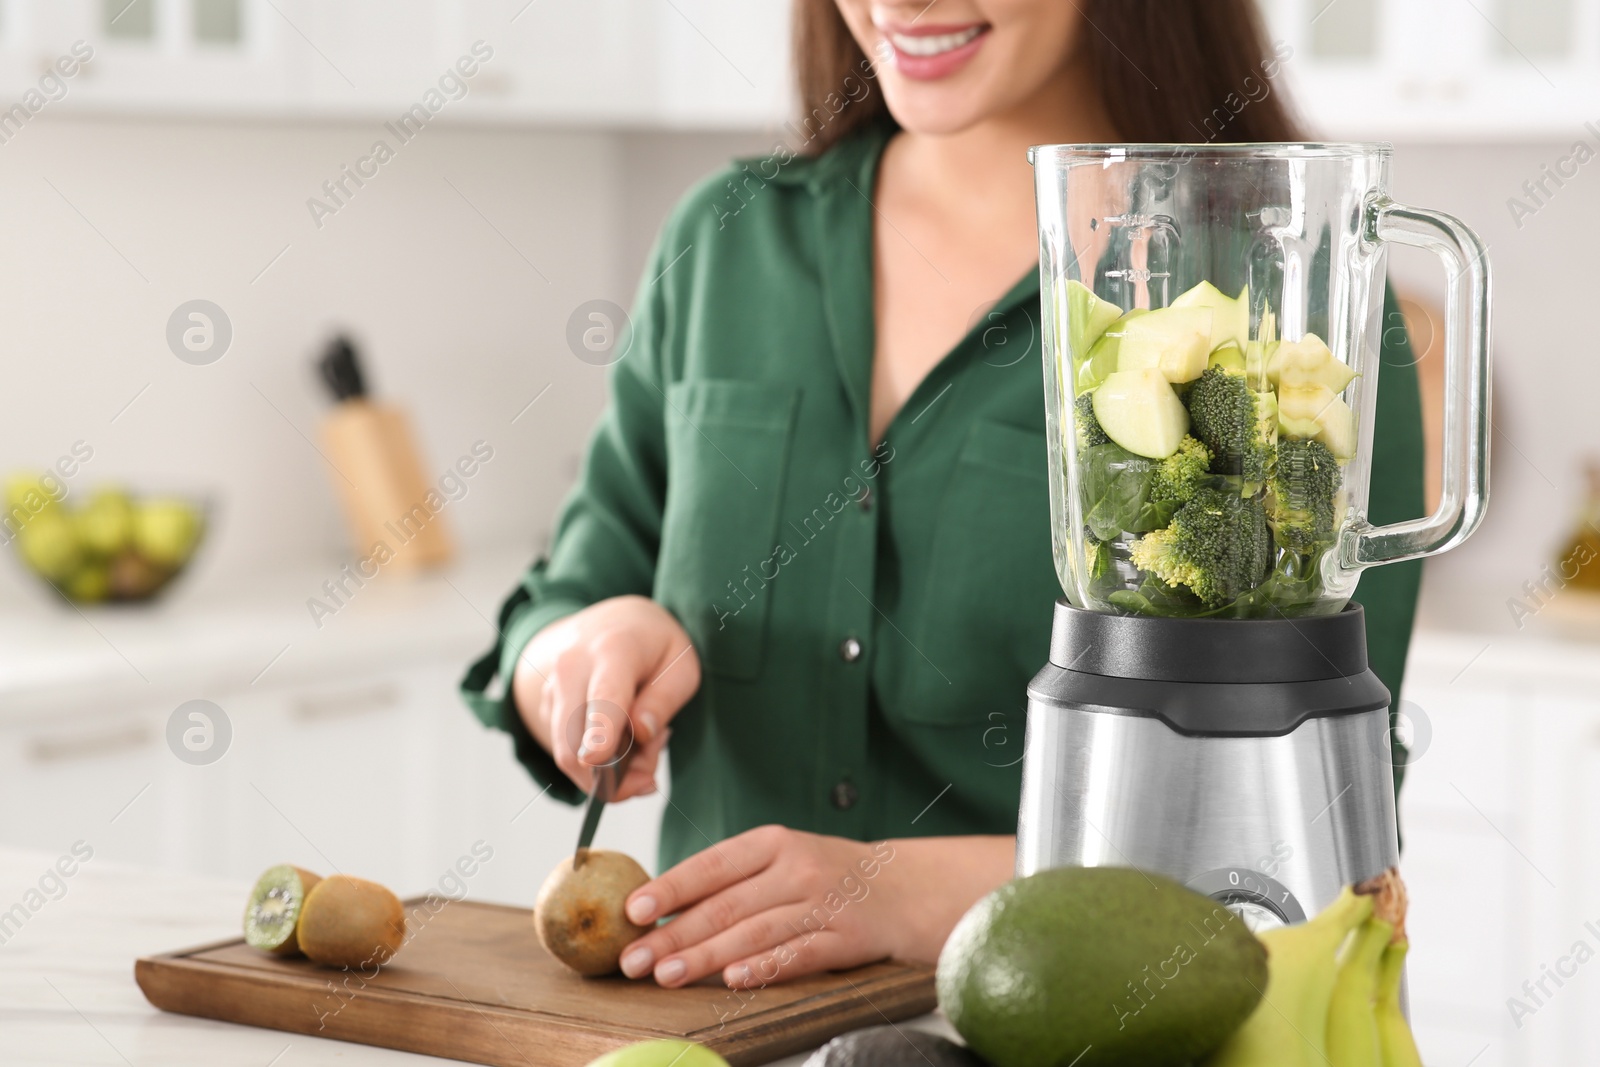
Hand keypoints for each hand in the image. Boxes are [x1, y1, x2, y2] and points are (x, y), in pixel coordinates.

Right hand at [511, 595, 700, 798]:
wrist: (612, 621)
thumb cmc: (654, 646)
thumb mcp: (681, 665)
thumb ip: (664, 700)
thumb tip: (642, 732)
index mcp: (613, 649)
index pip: (604, 697)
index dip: (599, 733)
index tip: (596, 760)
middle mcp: (572, 666)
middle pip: (574, 740)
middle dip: (613, 776)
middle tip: (651, 770)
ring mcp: (553, 686)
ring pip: (568, 753)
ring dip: (607, 770)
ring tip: (642, 745)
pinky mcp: (547, 706)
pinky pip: (566, 750)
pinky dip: (594, 761)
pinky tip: (621, 739)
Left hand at [616, 826, 1014, 988]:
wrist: (906, 887)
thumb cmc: (828, 875)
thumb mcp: (782, 859)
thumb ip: (731, 881)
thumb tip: (658, 909)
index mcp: (773, 842)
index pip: (713, 864)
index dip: (672, 887)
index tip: (633, 909)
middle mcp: (798, 867)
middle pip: (726, 904)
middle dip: (673, 933)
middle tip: (634, 959)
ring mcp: (824, 902)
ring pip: (755, 931)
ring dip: (706, 956)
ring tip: (667, 974)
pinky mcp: (847, 937)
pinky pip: (800, 954)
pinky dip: (766, 967)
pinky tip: (733, 980)